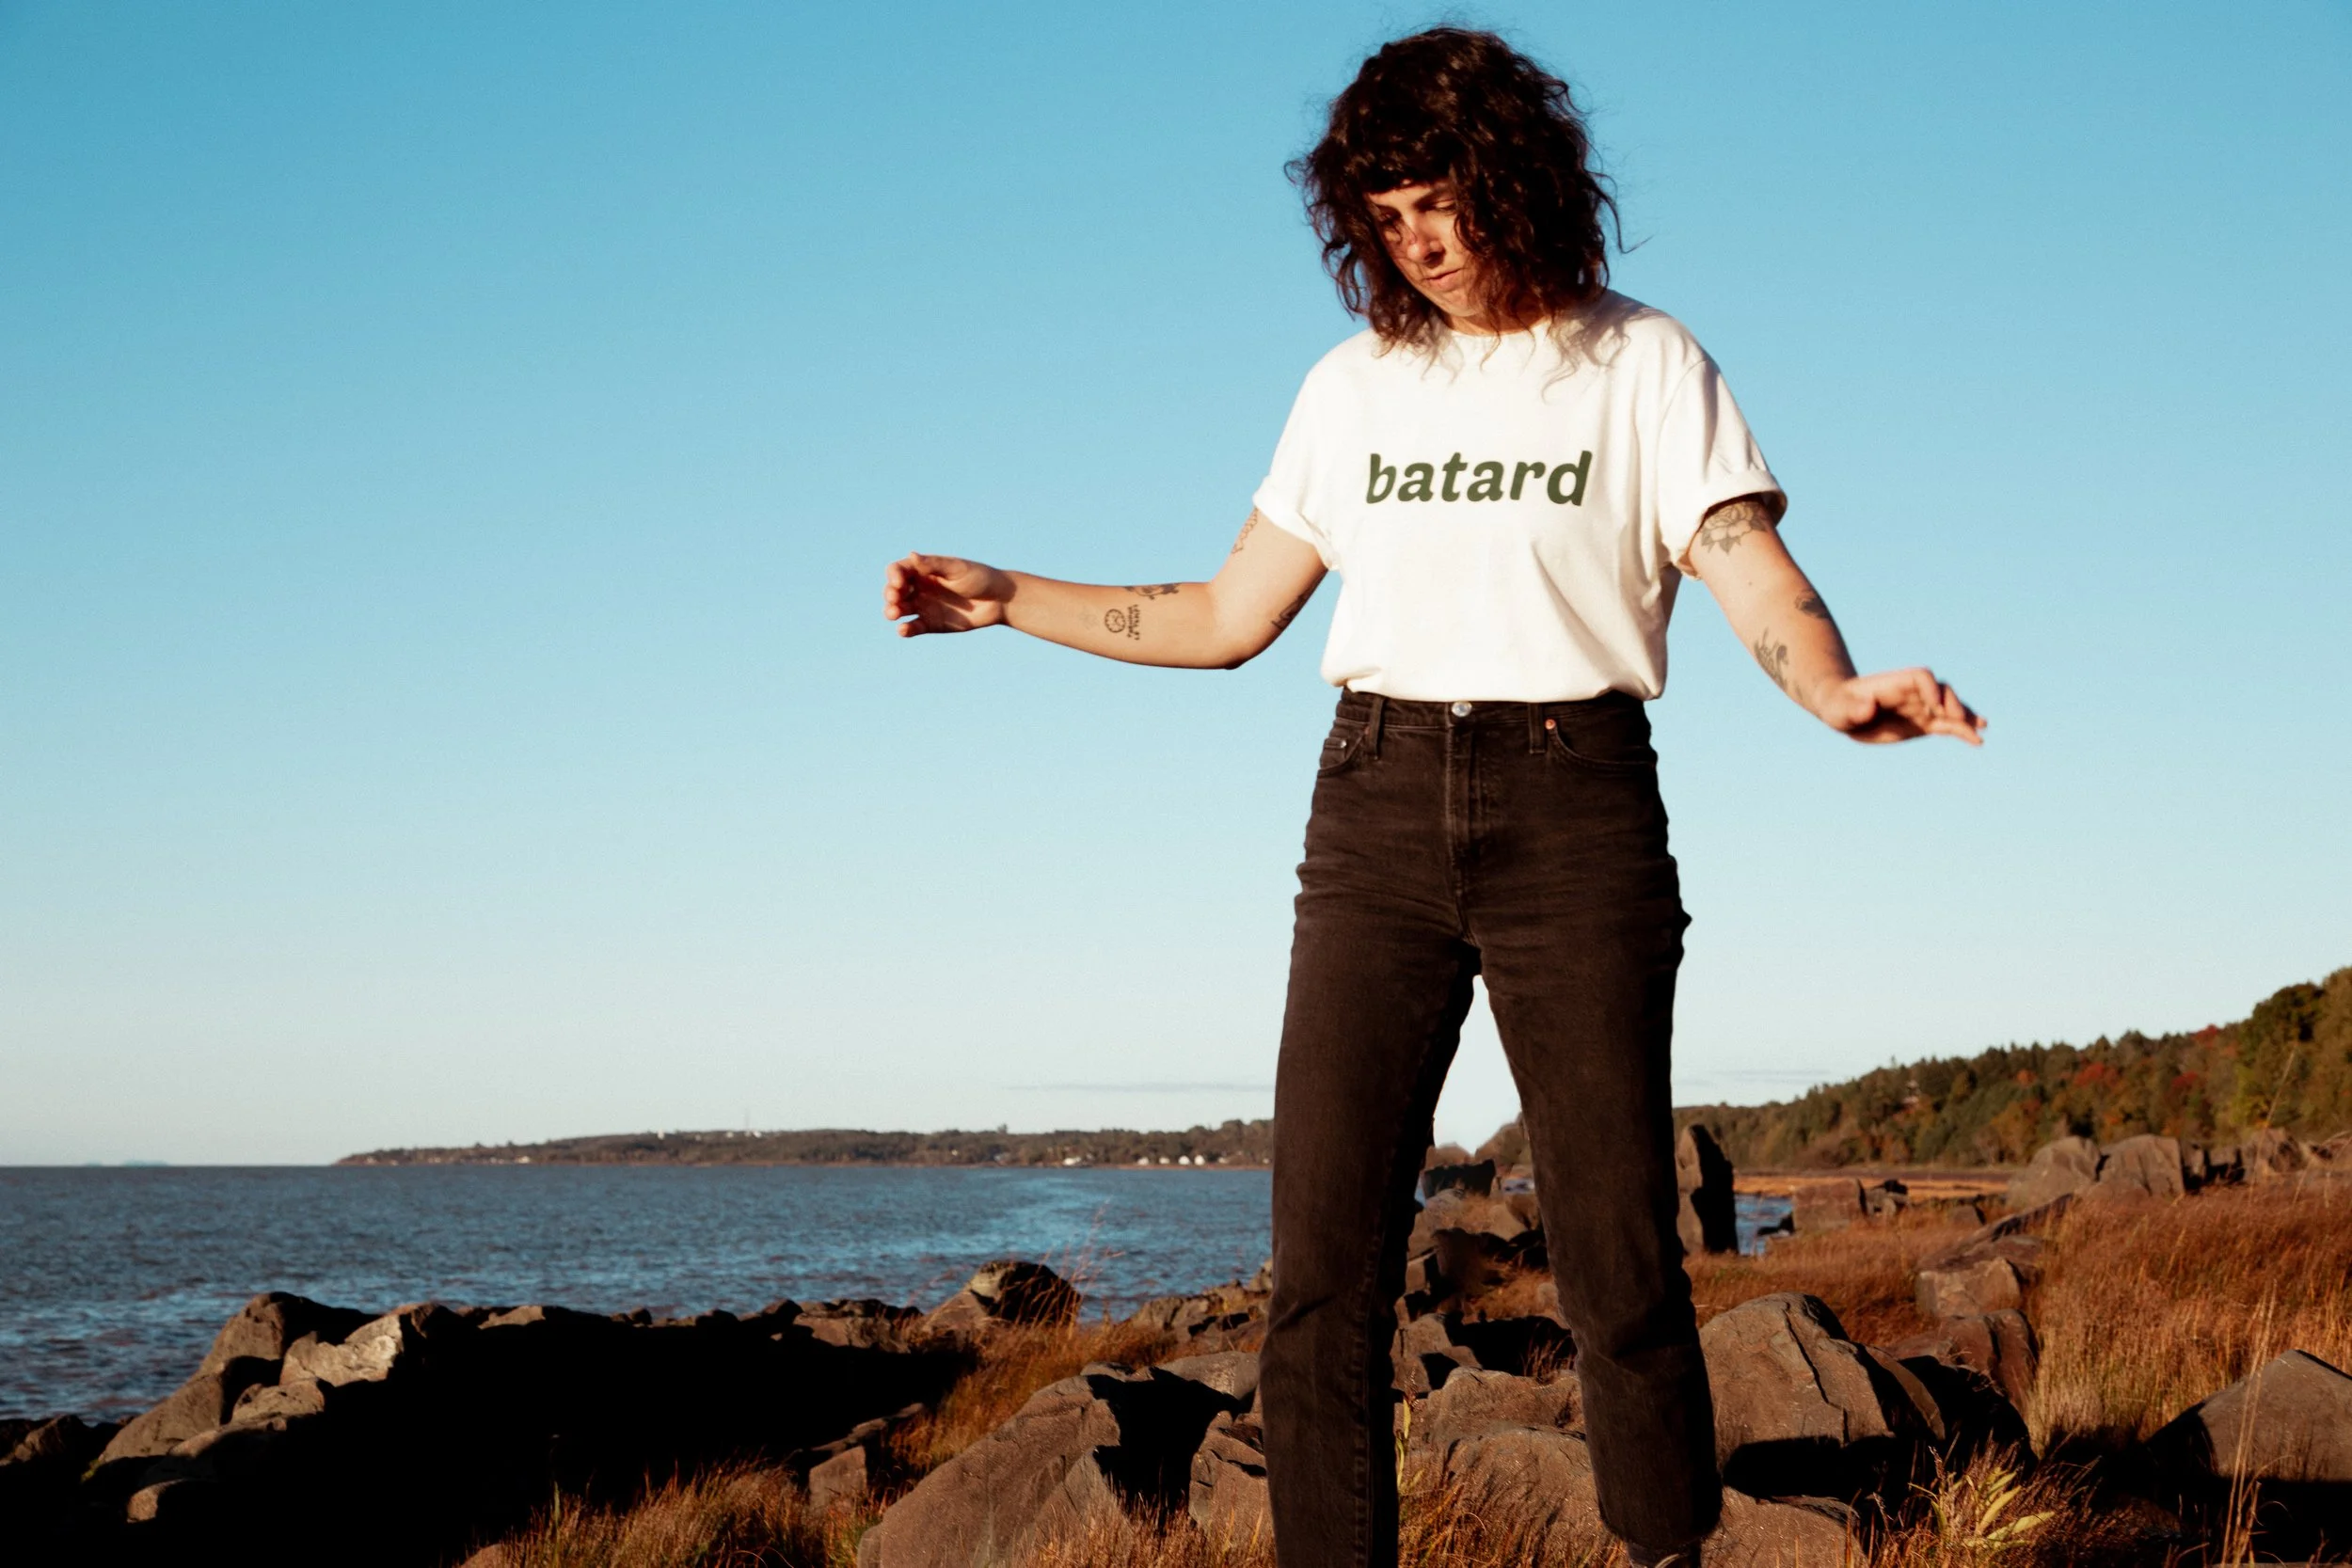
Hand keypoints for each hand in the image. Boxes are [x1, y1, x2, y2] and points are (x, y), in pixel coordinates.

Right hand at [884, 553, 1014, 636]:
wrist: (1000, 600)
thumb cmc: (980, 578)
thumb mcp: (957, 569)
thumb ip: (934, 565)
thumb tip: (911, 555)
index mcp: (924, 570)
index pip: (899, 570)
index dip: (894, 576)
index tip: (900, 583)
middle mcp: (920, 587)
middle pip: (894, 590)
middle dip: (890, 594)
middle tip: (895, 599)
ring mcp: (924, 606)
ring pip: (900, 609)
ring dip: (892, 611)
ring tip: (894, 614)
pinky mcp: (931, 624)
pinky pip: (913, 627)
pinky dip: (905, 629)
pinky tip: (903, 630)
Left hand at [1820, 668, 1985, 744]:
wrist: (1842, 712)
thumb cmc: (1837, 705)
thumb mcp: (1838, 708)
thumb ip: (1853, 707)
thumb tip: (1868, 707)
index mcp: (1894, 683)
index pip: (1921, 677)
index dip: (1930, 689)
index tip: (1934, 707)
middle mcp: (1912, 693)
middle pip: (1941, 691)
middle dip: (1952, 703)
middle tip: (1958, 719)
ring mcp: (1920, 708)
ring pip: (1949, 709)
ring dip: (1965, 718)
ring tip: (1981, 728)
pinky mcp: (1922, 724)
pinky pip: (1947, 726)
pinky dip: (1962, 732)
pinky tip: (1977, 740)